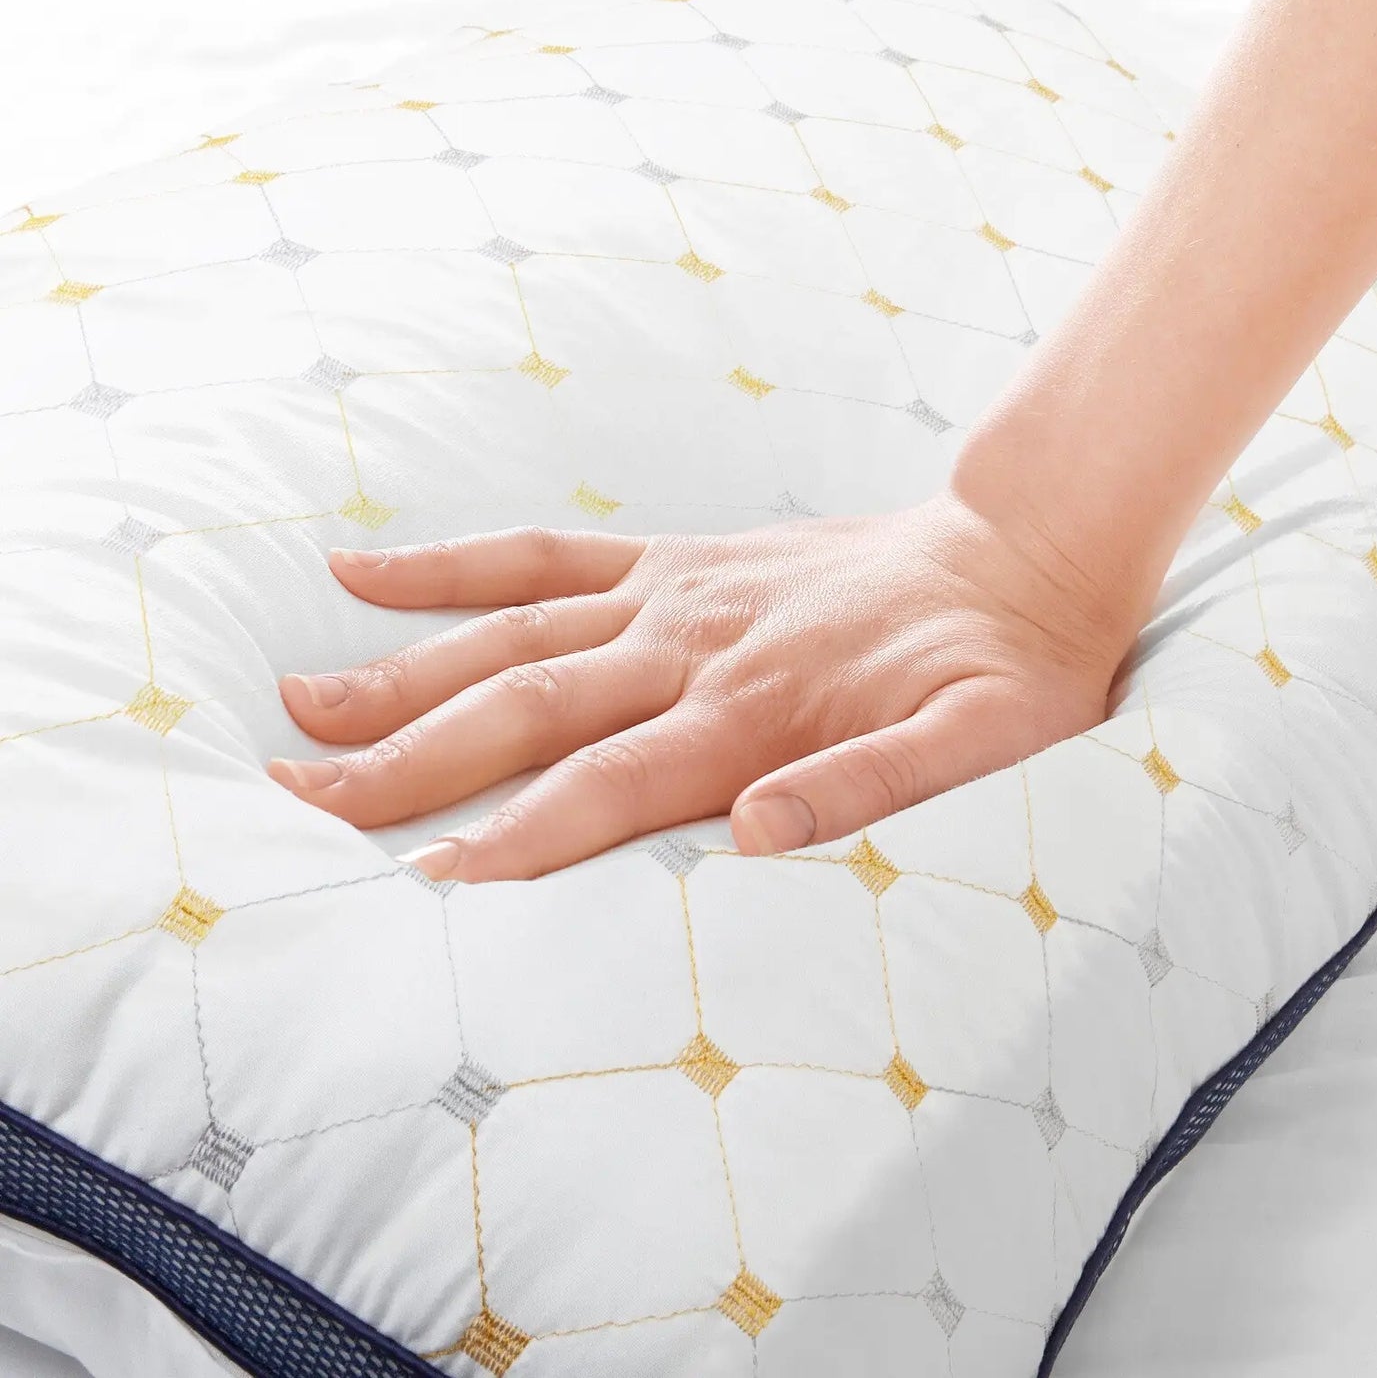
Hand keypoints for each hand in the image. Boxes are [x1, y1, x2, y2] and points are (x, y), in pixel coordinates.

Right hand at [266, 487, 1134, 882]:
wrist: (1017, 552)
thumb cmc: (999, 668)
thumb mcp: (978, 747)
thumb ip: (868, 789)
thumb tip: (753, 839)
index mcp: (752, 712)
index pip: (605, 788)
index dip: (512, 839)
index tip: (420, 885)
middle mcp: (690, 649)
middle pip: (522, 709)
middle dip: (408, 762)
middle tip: (301, 801)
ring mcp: (670, 596)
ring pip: (509, 634)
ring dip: (400, 673)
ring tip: (298, 704)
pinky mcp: (671, 561)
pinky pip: (546, 555)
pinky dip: (456, 565)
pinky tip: (365, 570)